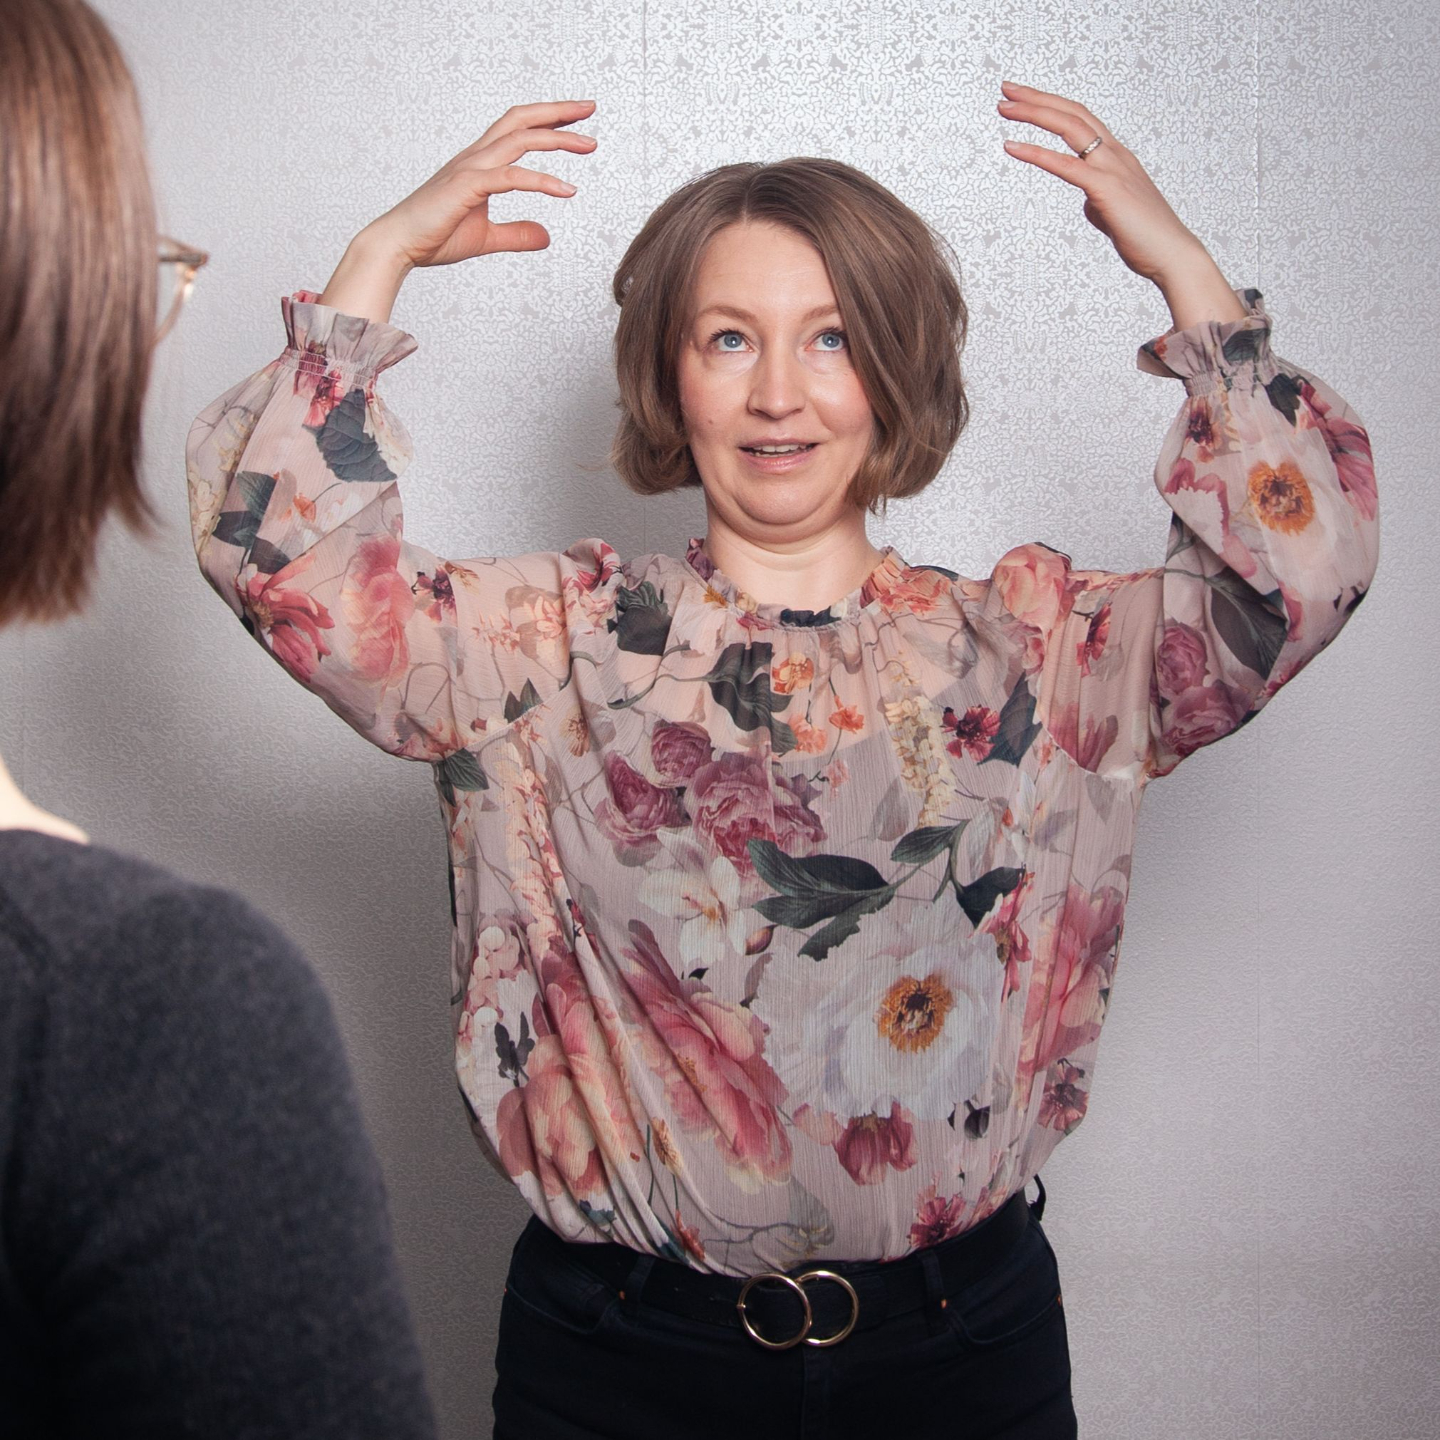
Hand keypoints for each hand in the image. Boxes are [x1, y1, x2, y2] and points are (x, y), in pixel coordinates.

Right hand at [320, 99, 597, 322]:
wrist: (399, 245)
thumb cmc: (434, 236)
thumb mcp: (486, 238)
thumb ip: (517, 234)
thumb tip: (546, 236)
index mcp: (479, 163)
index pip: (517, 129)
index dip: (547, 120)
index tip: (576, 121)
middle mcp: (476, 157)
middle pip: (521, 121)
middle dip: (557, 113)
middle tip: (590, 109)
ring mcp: (470, 169)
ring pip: (519, 140)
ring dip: (557, 139)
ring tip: (588, 144)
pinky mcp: (467, 187)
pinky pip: (510, 177)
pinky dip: (541, 180)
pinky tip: (567, 190)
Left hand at [996, 81, 1206, 285]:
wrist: (1171, 255)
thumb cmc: (1144, 237)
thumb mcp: (1115, 212)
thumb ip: (1099, 200)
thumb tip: (1088, 200)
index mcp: (1117, 158)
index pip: (1082, 119)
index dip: (1053, 105)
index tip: (1025, 98)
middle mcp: (1115, 155)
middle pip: (1073, 113)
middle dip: (1037, 98)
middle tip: (1007, 88)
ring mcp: (1112, 168)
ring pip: (1069, 128)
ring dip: (1034, 113)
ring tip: (1005, 106)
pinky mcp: (1106, 189)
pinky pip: (1066, 165)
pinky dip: (1036, 153)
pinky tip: (1012, 146)